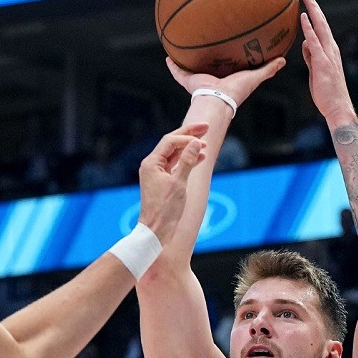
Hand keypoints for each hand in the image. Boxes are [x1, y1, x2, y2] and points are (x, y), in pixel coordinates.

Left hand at [137, 124, 208, 243]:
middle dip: (189, 135)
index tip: (203, 137)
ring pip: (175, 154)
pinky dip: (188, 160)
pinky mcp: (163, 181)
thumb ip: (187, 161)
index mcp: (151, 163)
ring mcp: (157, 173)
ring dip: (190, 148)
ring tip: (206, 143)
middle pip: (172, 143)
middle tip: (206, 127)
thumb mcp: (179, 183)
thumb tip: (196, 143)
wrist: (156, 231)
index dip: (187, 136)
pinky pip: (176, 165)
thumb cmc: (165, 210)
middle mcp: (152, 165)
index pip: (170, 141)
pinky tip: (201, 157)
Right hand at [166, 56, 285, 107]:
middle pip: (206, 67)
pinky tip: (167, 55)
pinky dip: (172, 65)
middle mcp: (211, 78)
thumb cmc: (237, 91)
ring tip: (180, 46)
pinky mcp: (189, 80)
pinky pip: (178, 71)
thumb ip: (268, 69)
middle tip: (203, 44)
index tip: (225, 49)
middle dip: (204, 58)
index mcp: (225, 78)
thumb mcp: (255, 77)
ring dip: (185, 59)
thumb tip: (284, 59)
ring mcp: (198, 79)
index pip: (225, 67)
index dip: (225, 60)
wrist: (219, 98)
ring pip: (190, 68)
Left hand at [299, 0, 355, 123]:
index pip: (320, 26)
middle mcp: (330, 48)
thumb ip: (311, 56)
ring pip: (320, 26)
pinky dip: (309, 28)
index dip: (313, 11)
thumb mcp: (315, 70)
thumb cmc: (326, 92)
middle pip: (321, 20)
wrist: (337, 107)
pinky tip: (304, 17)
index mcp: (328, 50)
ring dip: (312, 9)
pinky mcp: (322, 62)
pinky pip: (314, 42)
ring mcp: (327, 54)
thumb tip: (305, 43)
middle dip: (313, 3)